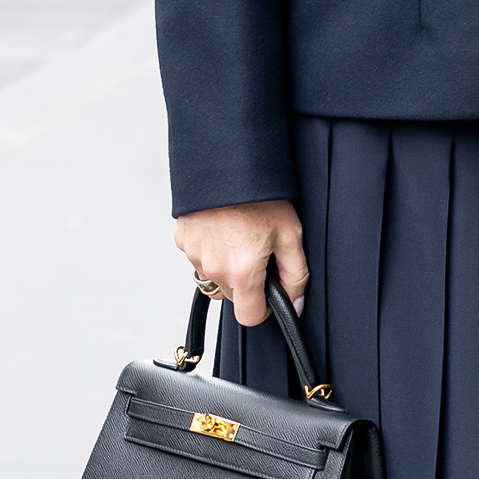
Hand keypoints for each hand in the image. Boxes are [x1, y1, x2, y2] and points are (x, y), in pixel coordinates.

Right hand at [174, 199, 306, 326]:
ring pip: (214, 277)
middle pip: (232, 296)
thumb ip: (296, 275)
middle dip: (247, 283)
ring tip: (240, 236)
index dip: (264, 309)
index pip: (249, 317)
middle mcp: (214, 268)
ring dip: (227, 266)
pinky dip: (210, 249)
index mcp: (242, 272)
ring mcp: (194, 255)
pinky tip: (223, 227)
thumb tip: (295, 303)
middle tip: (260, 253)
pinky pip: (198, 257)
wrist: (228, 161)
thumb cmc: (260, 195)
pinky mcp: (183, 239)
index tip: (270, 295)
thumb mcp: (291, 234)